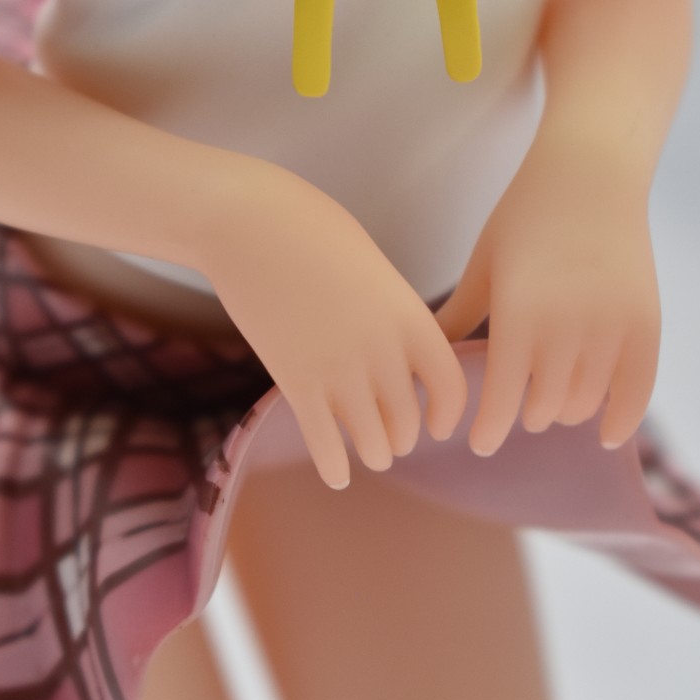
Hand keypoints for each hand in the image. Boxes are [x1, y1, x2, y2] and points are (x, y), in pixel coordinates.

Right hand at [199, 162, 468, 488]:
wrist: (247, 223)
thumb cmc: (311, 230)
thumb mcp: (372, 268)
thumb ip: (392, 314)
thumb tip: (400, 347)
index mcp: (410, 317)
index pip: (451, 387)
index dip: (449, 414)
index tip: (439, 424)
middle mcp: (382, 351)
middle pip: (409, 422)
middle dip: (404, 435)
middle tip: (396, 435)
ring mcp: (337, 370)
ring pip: (372, 442)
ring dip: (374, 451)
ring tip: (372, 452)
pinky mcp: (293, 382)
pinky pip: (323, 444)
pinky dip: (334, 467)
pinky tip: (337, 475)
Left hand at [432, 143, 660, 454]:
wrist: (591, 174)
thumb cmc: (524, 215)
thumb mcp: (483, 265)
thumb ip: (457, 318)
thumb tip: (422, 360)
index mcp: (520, 316)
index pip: (503, 399)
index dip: (489, 429)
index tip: (479, 444)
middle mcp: (567, 329)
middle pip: (544, 408)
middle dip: (526, 414)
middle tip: (517, 407)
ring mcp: (611, 328)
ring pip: (584, 403)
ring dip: (564, 410)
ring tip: (552, 402)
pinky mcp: (644, 323)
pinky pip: (636, 391)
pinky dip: (620, 419)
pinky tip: (604, 434)